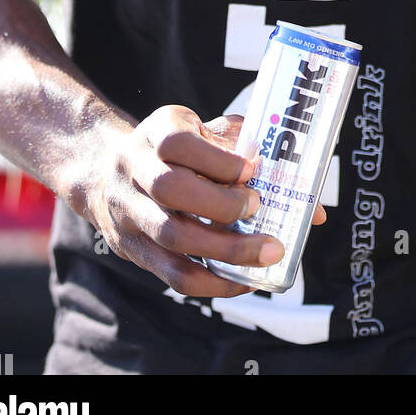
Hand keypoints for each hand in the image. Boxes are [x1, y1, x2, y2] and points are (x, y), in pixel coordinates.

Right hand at [74, 105, 326, 297]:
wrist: (104, 171)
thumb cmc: (174, 150)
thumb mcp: (201, 132)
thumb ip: (248, 151)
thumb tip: (311, 200)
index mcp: (157, 133)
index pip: (179, 142)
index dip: (218, 159)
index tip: (253, 169)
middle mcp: (134, 170)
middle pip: (171, 189)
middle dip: (222, 204)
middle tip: (260, 209)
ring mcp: (128, 212)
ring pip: (172, 236)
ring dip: (225, 249)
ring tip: (268, 252)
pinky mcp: (132, 248)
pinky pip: (171, 274)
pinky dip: (212, 283)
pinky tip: (244, 281)